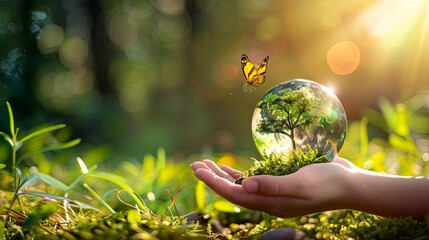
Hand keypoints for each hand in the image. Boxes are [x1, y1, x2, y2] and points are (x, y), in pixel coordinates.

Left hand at [191, 158, 356, 216]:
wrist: (349, 185)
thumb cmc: (327, 183)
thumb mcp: (300, 183)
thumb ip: (272, 186)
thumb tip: (245, 186)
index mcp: (271, 203)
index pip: (235, 194)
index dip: (214, 183)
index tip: (198, 170)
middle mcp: (269, 201)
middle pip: (233, 191)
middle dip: (213, 179)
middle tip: (195, 164)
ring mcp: (274, 194)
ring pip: (241, 186)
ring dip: (223, 176)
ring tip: (206, 165)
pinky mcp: (280, 185)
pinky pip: (253, 181)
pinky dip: (239, 175)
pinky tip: (230, 169)